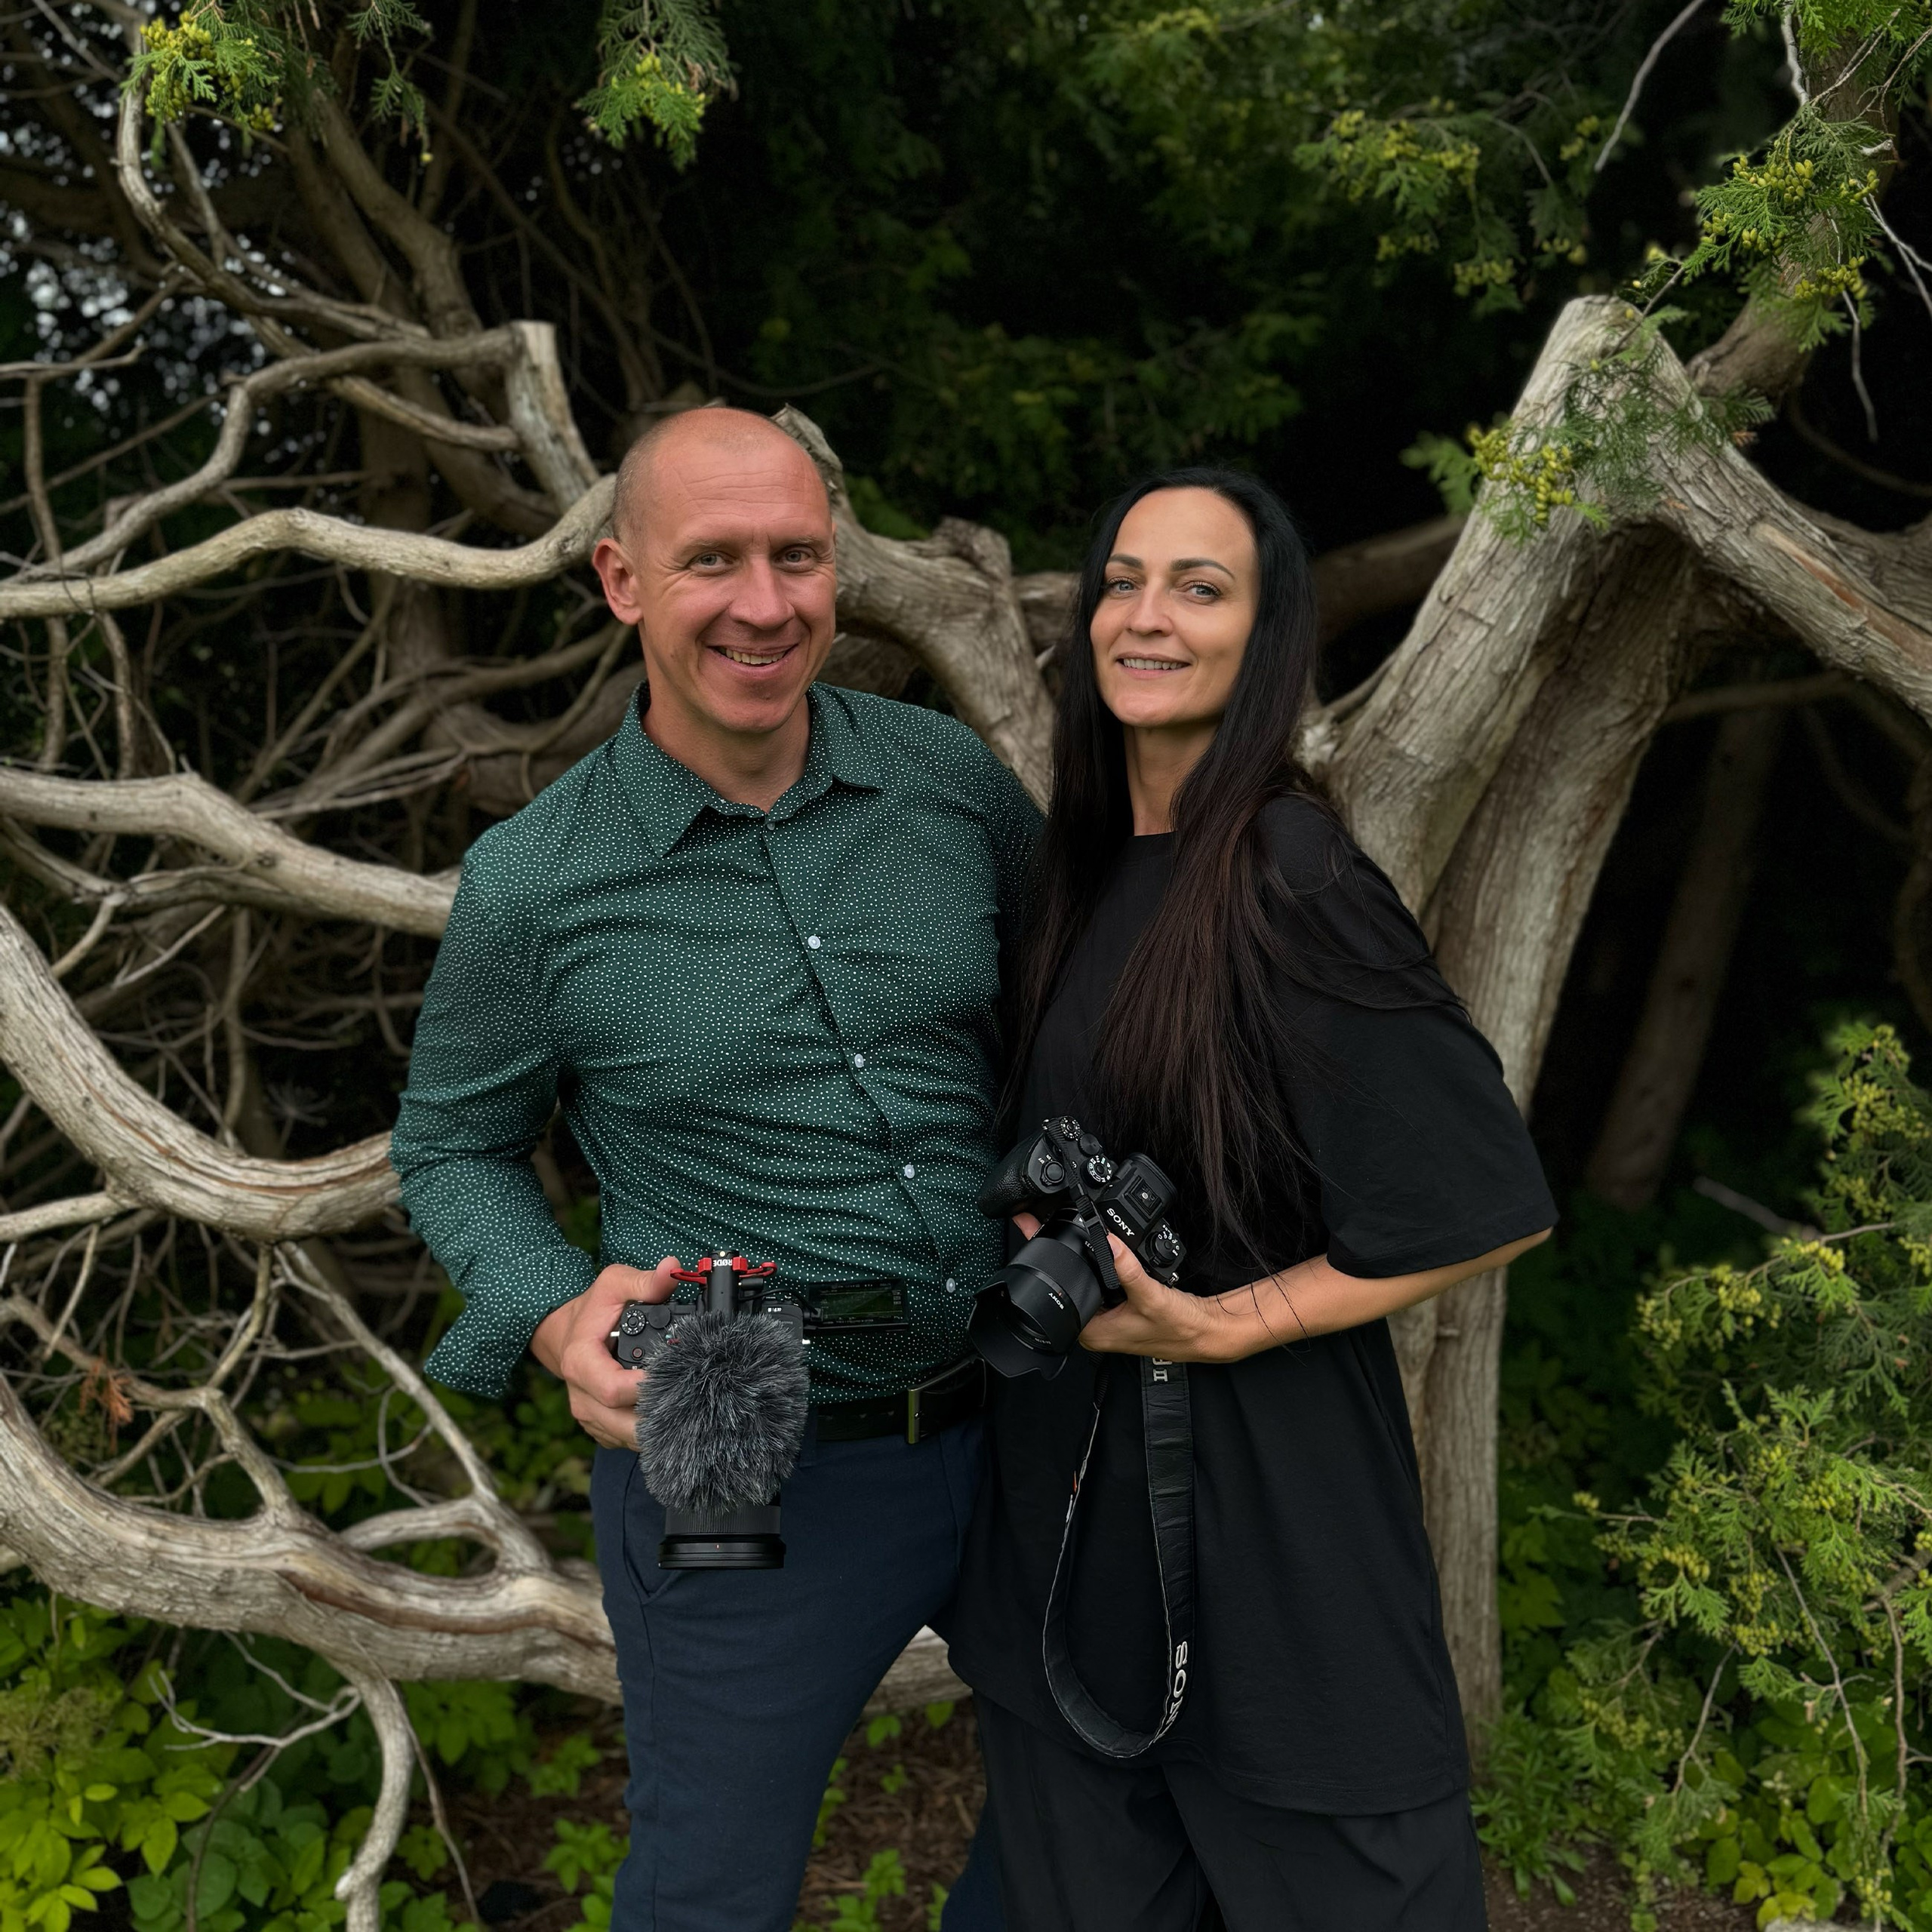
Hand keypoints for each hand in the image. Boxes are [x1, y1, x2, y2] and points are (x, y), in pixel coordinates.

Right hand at [531, 1258, 679, 1448]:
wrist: (566, 1334)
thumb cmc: (592, 1310)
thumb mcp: (614, 1284)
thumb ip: (644, 1281)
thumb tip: (672, 1268)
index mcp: (581, 1363)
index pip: (613, 1389)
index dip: (647, 1388)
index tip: (677, 1376)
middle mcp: (581, 1396)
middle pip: (623, 1424)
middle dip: (660, 1417)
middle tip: (694, 1400)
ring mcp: (589, 1416)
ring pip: (627, 1438)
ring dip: (658, 1428)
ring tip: (688, 1408)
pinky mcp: (598, 1427)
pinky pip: (625, 1441)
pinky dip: (648, 1434)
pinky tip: (669, 1415)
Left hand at [1080, 1235, 1227, 1361]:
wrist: (1204, 1332)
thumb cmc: (1179, 1327)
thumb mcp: (1150, 1295)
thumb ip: (1127, 1268)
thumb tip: (1109, 1242)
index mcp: (1093, 1334)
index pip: (1068, 1296)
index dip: (1072, 1272)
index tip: (1082, 1253)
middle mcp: (1097, 1332)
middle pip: (1080, 1289)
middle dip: (1092, 1271)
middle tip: (1108, 1260)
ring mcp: (1110, 1324)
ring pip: (1095, 1288)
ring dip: (1106, 1275)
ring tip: (1123, 1271)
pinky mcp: (1121, 1316)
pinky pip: (1109, 1291)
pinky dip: (1116, 1280)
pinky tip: (1130, 1277)